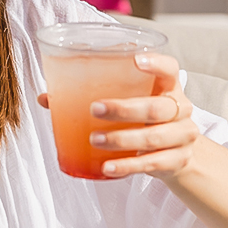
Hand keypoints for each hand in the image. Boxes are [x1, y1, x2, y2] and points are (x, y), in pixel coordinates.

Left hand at [38, 53, 197, 179]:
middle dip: (125, 108)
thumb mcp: (130, 100)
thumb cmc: (145, 116)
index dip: (156, 63)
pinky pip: (151, 164)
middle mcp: (180, 108)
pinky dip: (127, 166)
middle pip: (157, 107)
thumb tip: (46, 97)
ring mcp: (182, 136)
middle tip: (95, 109)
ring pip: (153, 137)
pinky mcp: (177, 161)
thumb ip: (93, 93)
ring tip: (95, 139)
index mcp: (168, 85)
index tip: (136, 60)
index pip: (170, 68)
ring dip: (122, 139)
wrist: (178, 151)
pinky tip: (107, 167)